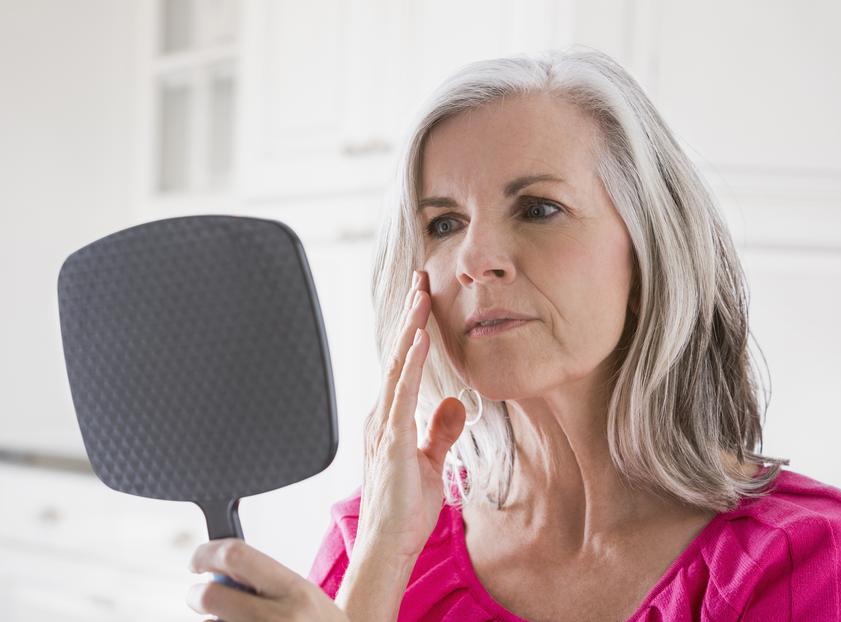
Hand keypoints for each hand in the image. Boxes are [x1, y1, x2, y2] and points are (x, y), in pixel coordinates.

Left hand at [187, 537, 349, 621]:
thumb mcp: (305, 596)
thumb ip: (266, 581)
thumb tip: (218, 569)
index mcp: (295, 590)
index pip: (237, 556)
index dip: (207, 553)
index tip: (197, 560)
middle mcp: (279, 618)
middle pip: (210, 595)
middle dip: (196, 594)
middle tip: (200, 595)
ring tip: (234, 621)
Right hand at [357, 269, 466, 560]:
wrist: (389, 543)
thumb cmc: (406, 508)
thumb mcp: (432, 461)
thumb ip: (440, 430)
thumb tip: (455, 402)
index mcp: (391, 419)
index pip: (404, 365)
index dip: (414, 331)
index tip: (423, 300)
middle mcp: (382, 415)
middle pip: (399, 356)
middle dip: (410, 317)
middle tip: (421, 280)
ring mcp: (384, 425)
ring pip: (398, 366)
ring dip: (411, 329)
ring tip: (421, 296)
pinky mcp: (392, 439)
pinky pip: (402, 393)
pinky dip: (411, 364)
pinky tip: (421, 339)